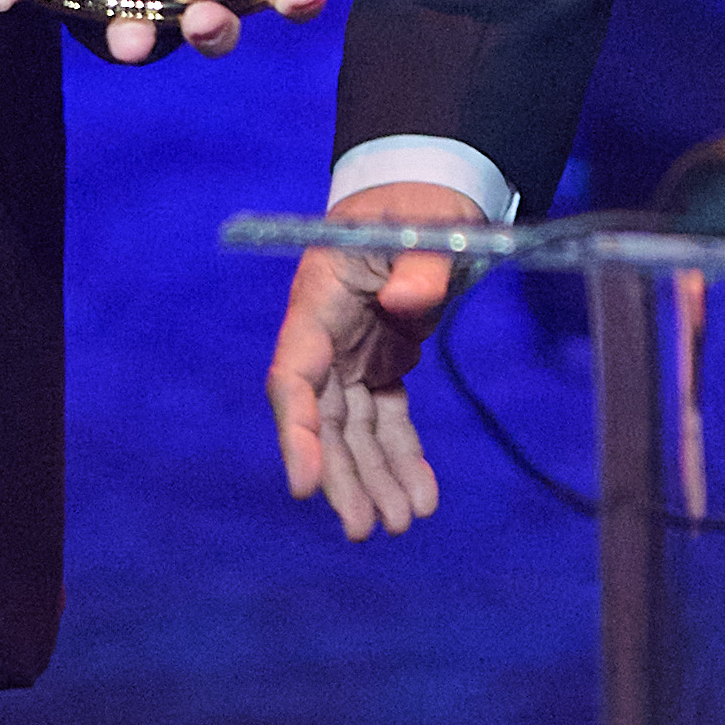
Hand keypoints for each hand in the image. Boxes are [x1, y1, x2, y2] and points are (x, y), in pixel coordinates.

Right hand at [269, 179, 478, 537]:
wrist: (430, 196)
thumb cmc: (420, 207)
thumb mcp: (426, 229)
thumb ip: (419, 266)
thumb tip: (408, 302)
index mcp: (319, 300)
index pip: (294, 378)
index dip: (297, 435)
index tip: (305, 486)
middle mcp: (326, 336)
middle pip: (323, 420)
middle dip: (341, 476)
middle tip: (367, 528)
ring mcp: (352, 353)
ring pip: (354, 430)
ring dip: (374, 478)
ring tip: (400, 524)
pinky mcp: (382, 362)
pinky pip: (387, 419)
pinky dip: (402, 457)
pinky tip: (422, 496)